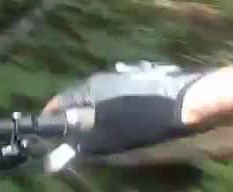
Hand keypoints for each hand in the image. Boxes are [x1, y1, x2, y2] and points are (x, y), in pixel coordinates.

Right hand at [44, 62, 204, 154]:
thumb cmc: (143, 118)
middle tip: (72, 139)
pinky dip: (108, 111)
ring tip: (95, 133)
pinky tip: (120, 123)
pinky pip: (113, 97)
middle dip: (72, 118)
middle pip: (77, 99)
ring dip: (91, 114)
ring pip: (96, 98)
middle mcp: (100, 78)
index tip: (46, 134)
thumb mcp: (108, 134)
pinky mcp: (137, 82)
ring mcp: (120, 78)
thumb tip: (55, 154)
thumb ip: (81, 140)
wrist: (186, 100)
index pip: (59, 102)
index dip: (50, 118)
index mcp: (89, 88)